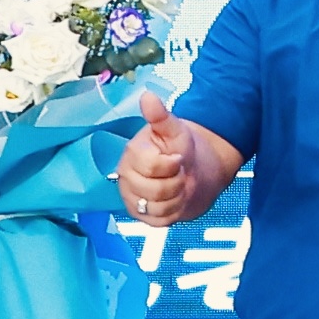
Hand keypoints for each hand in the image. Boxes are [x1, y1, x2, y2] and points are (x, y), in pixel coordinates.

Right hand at [118, 88, 192, 226]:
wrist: (192, 170)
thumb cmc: (179, 148)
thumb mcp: (175, 129)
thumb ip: (160, 116)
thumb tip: (147, 96)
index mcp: (131, 155)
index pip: (150, 166)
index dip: (171, 163)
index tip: (177, 157)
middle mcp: (126, 178)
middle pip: (155, 190)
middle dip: (176, 181)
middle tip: (179, 172)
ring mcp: (132, 199)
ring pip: (159, 207)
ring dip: (177, 196)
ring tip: (177, 184)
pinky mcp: (142, 217)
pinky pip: (160, 221)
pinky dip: (174, 212)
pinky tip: (175, 199)